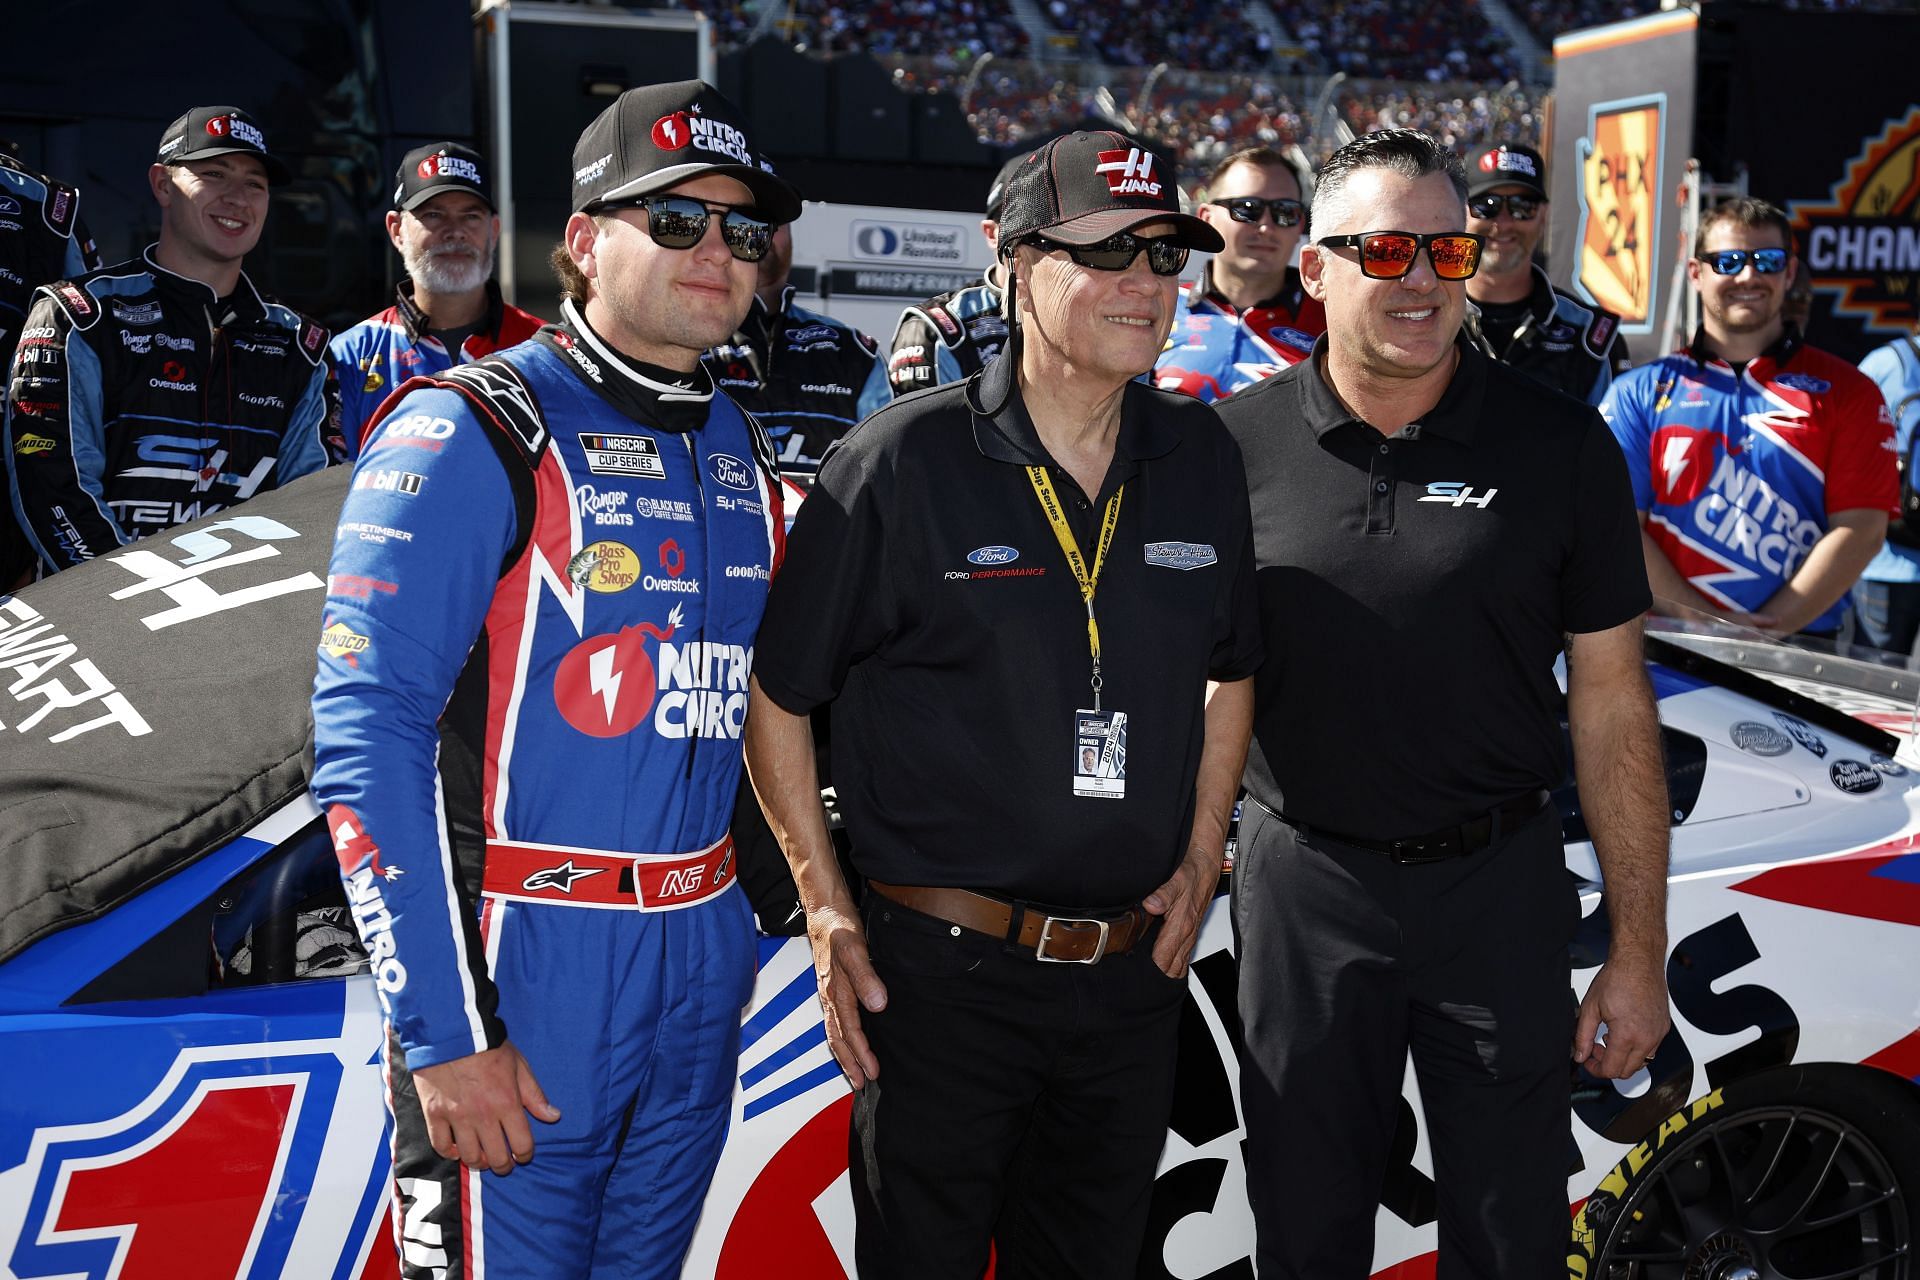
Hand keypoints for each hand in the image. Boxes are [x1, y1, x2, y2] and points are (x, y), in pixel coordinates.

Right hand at [412, 1041, 560, 1174]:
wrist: (451, 1032)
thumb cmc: (488, 1046)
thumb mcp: (519, 1066)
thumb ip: (535, 1095)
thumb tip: (554, 1117)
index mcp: (507, 1103)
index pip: (522, 1144)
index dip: (525, 1155)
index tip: (523, 1154)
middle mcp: (483, 1115)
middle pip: (496, 1158)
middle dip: (504, 1165)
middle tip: (504, 1162)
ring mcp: (456, 1117)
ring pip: (469, 1156)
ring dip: (479, 1162)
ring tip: (483, 1157)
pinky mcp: (434, 1114)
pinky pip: (441, 1145)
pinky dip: (450, 1152)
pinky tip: (457, 1149)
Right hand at [805, 900, 887, 1087]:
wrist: (824, 912)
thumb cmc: (838, 928)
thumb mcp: (855, 949)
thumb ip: (866, 977)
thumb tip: (878, 1004)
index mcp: (835, 991)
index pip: (850, 1030)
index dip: (861, 1052)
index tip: (872, 1072)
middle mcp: (829, 996)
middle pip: (838, 1038)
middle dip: (849, 1063)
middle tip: (861, 1083)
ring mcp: (828, 993)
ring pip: (834, 1032)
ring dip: (844, 1054)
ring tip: (854, 1073)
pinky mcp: (831, 987)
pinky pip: (834, 1021)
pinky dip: (841, 1038)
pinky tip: (848, 1042)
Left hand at [1143, 844, 1223, 978]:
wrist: (1205, 864)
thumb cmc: (1192, 871)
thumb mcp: (1176, 878)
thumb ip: (1163, 893)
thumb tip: (1151, 904)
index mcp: (1181, 926)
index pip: (1164, 960)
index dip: (1151, 972)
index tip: (1136, 978)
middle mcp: (1187, 934)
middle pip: (1171, 969)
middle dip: (1157, 979)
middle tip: (1138, 983)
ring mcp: (1189, 935)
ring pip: (1178, 965)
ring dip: (1165, 974)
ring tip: (1148, 982)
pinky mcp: (1189, 932)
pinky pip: (1181, 956)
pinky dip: (1172, 965)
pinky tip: (1162, 968)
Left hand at [1573, 949, 1670, 1079]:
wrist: (1639, 961)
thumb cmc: (1618, 978)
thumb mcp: (1590, 1007)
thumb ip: (1583, 1036)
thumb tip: (1580, 1055)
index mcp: (1627, 1035)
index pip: (1612, 1070)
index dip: (1596, 1070)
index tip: (1588, 1062)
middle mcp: (1647, 1038)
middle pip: (1628, 1071)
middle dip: (1608, 1065)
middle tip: (1595, 1049)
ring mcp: (1658, 1034)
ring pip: (1641, 1063)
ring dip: (1623, 1058)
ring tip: (1608, 1038)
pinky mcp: (1664, 1028)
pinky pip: (1651, 1049)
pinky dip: (1636, 1049)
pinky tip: (1623, 1032)